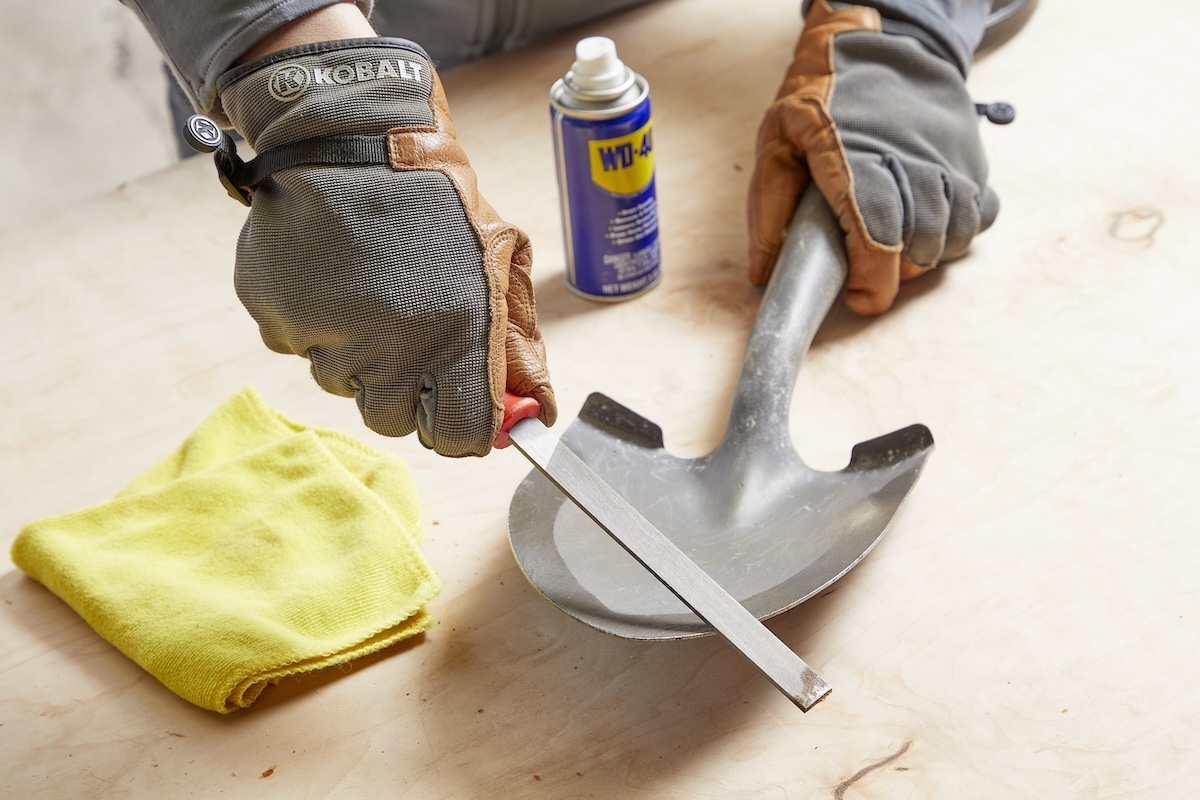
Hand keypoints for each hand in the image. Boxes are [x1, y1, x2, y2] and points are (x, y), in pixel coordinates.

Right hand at [217, 39, 555, 455]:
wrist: (351, 133)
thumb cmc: (436, 198)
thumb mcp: (499, 261)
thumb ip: (518, 344)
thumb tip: (533, 412)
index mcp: (456, 336)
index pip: (457, 436)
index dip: (461, 431)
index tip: (460, 416)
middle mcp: (390, 347)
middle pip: (391, 419)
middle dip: (403, 390)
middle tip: (407, 336)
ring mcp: (326, 333)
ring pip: (339, 381)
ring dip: (354, 350)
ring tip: (367, 286)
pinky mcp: (275, 311)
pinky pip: (295, 342)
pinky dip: (311, 318)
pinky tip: (330, 271)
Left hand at [748, 0, 998, 313]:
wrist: (879, 44)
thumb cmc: (823, 98)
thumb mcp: (778, 142)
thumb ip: (769, 208)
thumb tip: (764, 272)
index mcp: (854, 157)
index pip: (876, 232)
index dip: (873, 279)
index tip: (862, 299)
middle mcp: (910, 158)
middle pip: (919, 242)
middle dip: (895, 273)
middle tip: (869, 270)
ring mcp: (947, 157)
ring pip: (954, 233)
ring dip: (926, 256)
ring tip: (895, 249)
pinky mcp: (971, 158)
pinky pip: (981, 213)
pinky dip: (958, 233)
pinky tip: (929, 226)